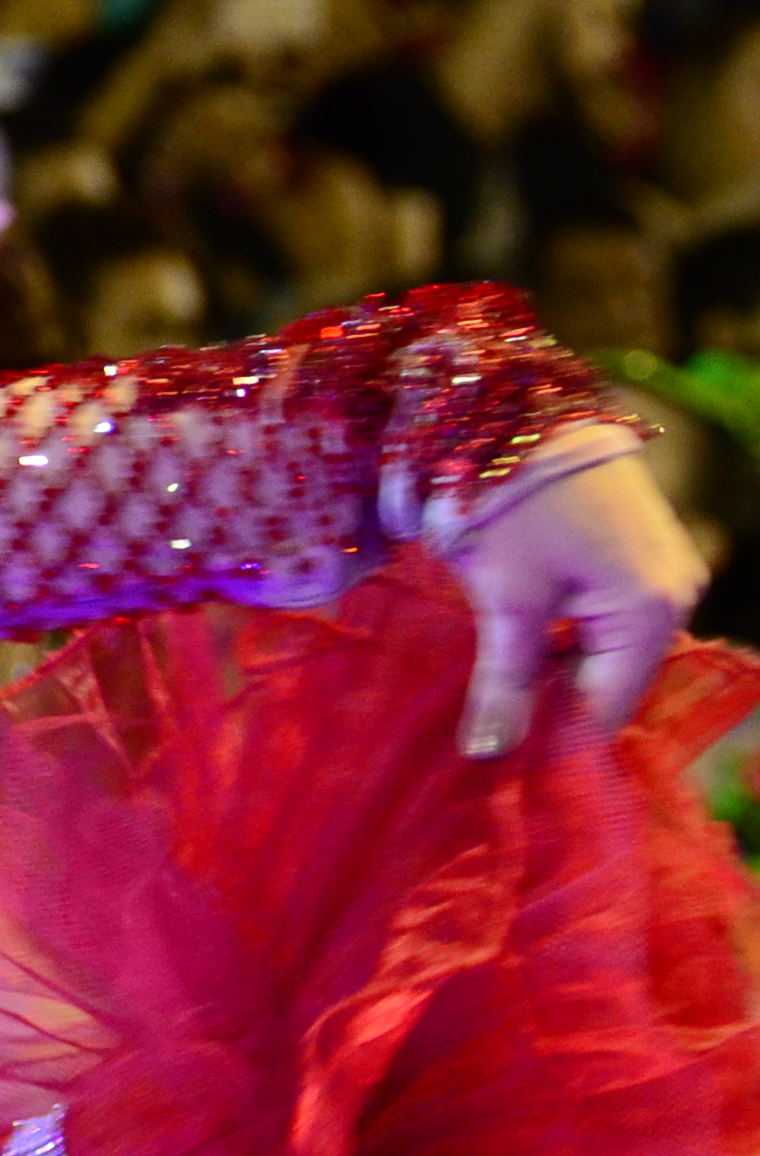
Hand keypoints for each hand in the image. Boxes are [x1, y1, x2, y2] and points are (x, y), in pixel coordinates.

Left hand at [449, 445, 704, 756]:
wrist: (519, 398)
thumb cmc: (512, 497)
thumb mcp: (505, 596)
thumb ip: (505, 680)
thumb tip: (491, 755)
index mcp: (654, 613)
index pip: (606, 708)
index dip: (549, 737)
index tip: (492, 757)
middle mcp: (675, 592)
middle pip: (608, 677)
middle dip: (547, 699)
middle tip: (480, 720)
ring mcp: (660, 565)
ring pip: (602, 645)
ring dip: (549, 663)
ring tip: (488, 680)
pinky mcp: (634, 543)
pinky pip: (601, 610)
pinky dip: (558, 628)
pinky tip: (510, 635)